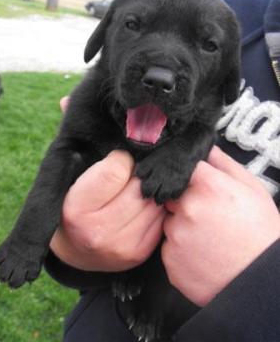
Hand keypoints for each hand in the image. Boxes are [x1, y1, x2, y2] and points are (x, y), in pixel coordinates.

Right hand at [50, 98, 164, 271]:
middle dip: (139, 172)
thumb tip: (66, 99)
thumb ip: (72, 137)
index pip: (117, 166)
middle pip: (140, 183)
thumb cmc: (73, 201)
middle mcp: (98, 231)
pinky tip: (145, 203)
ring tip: (138, 186)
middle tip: (133, 171)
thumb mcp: (67, 172)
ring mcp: (121, 245)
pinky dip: (158, 206)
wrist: (77, 250)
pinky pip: (161, 217)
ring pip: (155, 199)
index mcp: (76, 207)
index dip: (119, 157)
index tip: (116, 159)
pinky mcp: (140, 252)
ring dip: (150, 188)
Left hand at [162, 146, 279, 306]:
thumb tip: (205, 148)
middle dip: (185, 202)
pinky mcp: (170, 260)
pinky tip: (201, 254)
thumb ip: (223, 163)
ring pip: (169, 222)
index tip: (196, 187)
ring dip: (182, 227)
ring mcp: (176, 235)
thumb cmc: (260, 233)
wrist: (259, 281)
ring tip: (207, 238)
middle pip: (172, 196)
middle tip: (208, 217)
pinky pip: (169, 247)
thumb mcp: (251, 189)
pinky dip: (181, 249)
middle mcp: (186, 207)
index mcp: (206, 185)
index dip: (190, 179)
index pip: (183, 168)